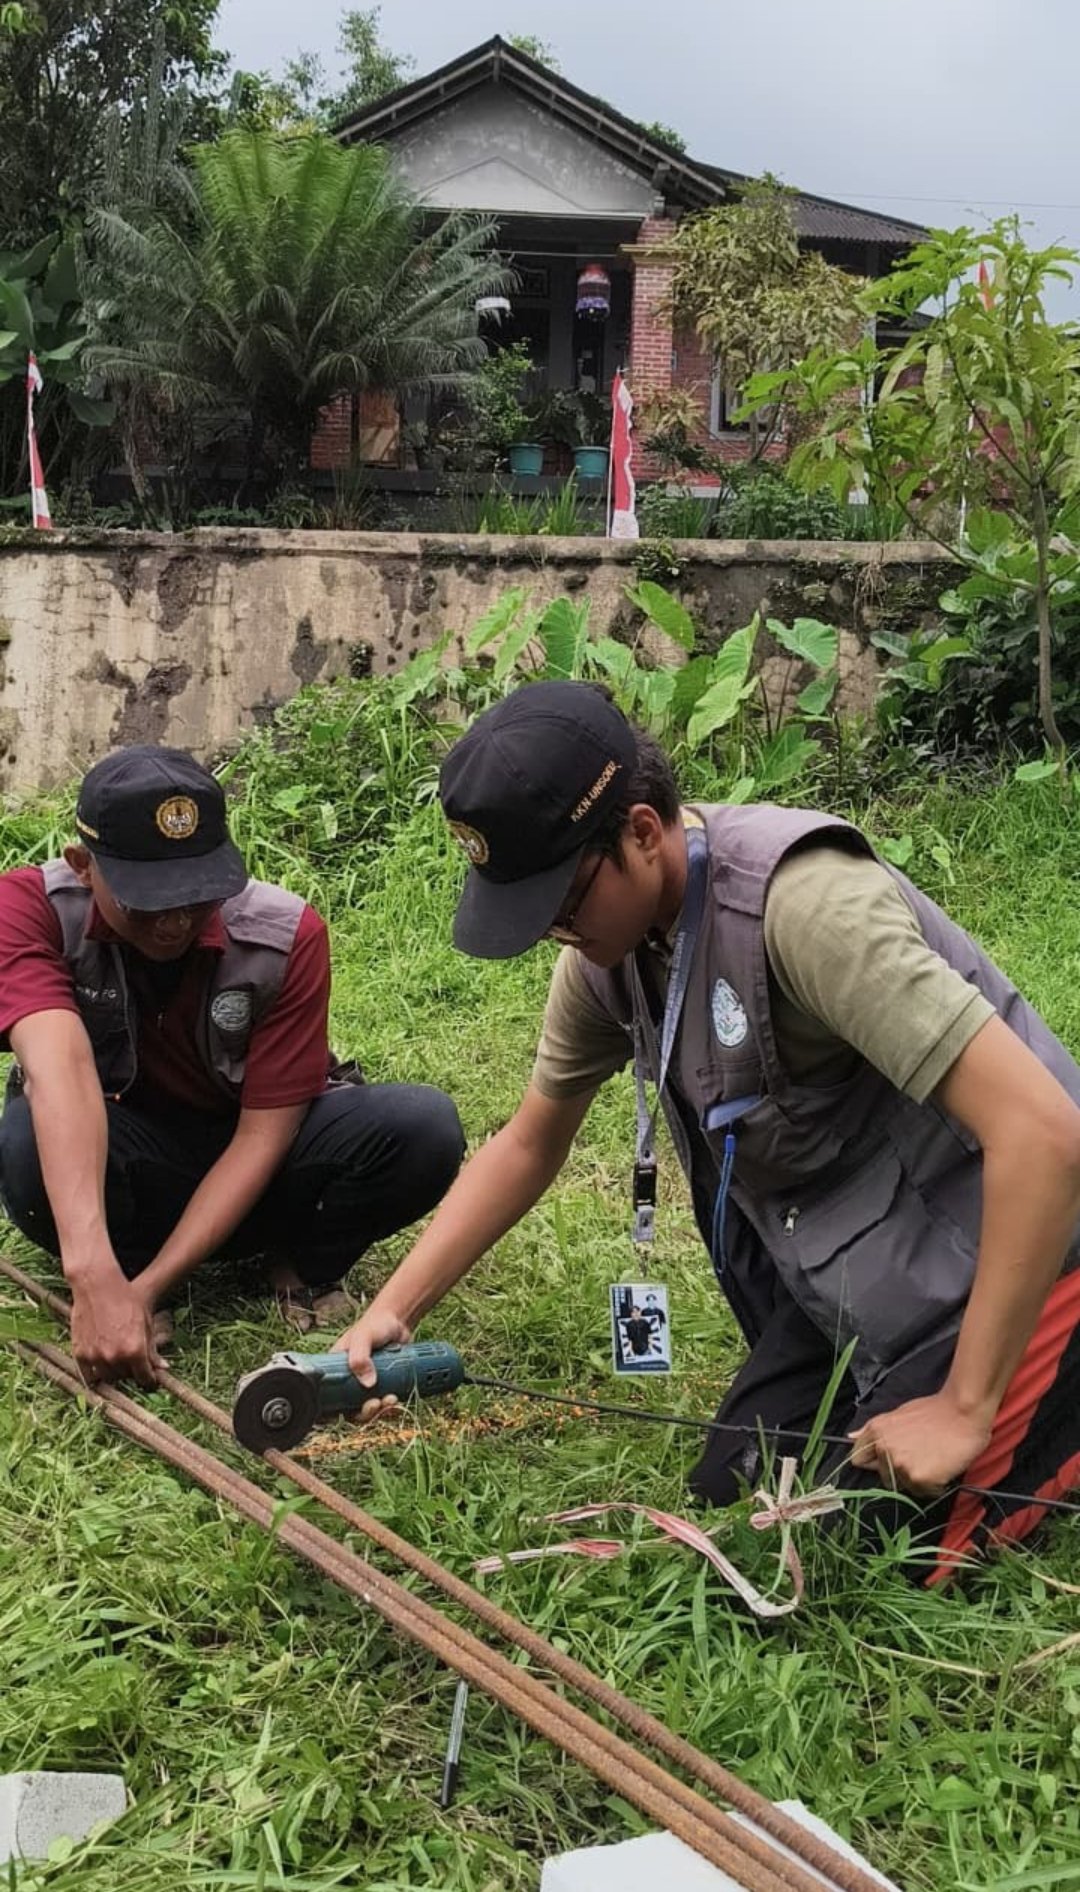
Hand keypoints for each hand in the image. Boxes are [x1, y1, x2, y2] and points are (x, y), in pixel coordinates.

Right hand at [69, 1268, 160, 1387]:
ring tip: (119, 1362)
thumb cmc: (125, 1299)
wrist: (96, 1285)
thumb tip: (163, 1368)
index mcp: (135, 1350)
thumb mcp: (145, 1322)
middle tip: (134, 1365)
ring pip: (108, 1378)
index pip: (145, 1377)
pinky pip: (88, 1375)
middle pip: (126, 1377)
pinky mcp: (80, 1353)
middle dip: (132, 1372)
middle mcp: (115, 1356)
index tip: (150, 1378)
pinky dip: (96, 1374)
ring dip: (115, 1373)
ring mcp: (95, 1356)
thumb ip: (152, 1348)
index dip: (149, 1379)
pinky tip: (102, 1367)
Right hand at [332, 1305, 411, 1422]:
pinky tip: (396, 1400)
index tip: (350, 1411)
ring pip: (368, 1409)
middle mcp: (348, 1379)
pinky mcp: (382, 1385)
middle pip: (350, 1409)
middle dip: (364, 1413)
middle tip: (376, 1404)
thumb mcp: (364, 1337)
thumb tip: (367, 1383)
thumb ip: (360, 1356)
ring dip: (380, 1411)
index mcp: (335, 1369)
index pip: (328, 1398)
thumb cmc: (376, 1324)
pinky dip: (390, 1407)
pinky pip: (383, 1405)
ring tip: (391, 1400)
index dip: (337, 1410)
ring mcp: (366, 1383)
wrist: (399, 1321)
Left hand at [849, 1391, 992, 1495]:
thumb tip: (850, 1437)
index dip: (874, 1463)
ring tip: (935, 1459)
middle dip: (900, 1474)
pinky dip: (935, 1485)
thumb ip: (875, 1430)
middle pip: (884, 1478)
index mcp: (876, 1430)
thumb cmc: (936, 1411)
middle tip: (922, 1457)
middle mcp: (884, 1448)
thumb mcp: (898, 1414)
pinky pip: (925, 1492)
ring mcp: (900, 1464)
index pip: (858, 1459)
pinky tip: (944, 1467)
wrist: (964, 1411)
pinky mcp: (919, 1478)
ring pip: (906, 1487)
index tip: (888, 1463)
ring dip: (919, 1480)